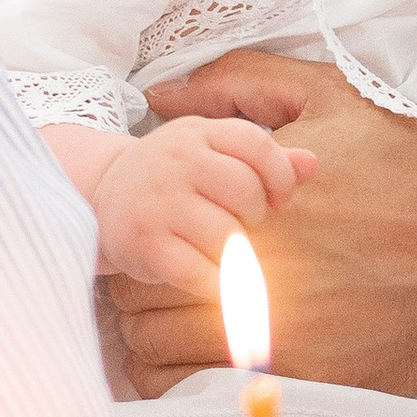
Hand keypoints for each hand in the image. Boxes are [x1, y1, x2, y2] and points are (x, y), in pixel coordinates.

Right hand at [88, 116, 316, 283]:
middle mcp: (176, 160)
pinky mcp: (145, 243)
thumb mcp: (213, 153)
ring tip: (220, 250)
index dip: (279, 177)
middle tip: (240, 225)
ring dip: (235, 254)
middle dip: (254, 217)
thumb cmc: (175, 177)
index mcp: (199, 132)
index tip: (278, 200)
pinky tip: (209, 277)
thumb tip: (313, 164)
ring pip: (226, 237)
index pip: (257, 145)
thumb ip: (265, 159)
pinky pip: (200, 272)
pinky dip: (215, 283)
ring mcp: (158, 202)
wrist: (104, 197)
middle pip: (246, 192)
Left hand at [107, 53, 416, 396]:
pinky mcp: (314, 386)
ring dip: (160, 342)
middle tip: (162, 280)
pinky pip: (214, 401)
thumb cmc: (411, 162)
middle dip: (140, 292)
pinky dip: (200, 383)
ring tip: (185, 320)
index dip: (138, 243)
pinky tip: (220, 355)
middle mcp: (253, 283)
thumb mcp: (326, 96)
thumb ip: (233, 84)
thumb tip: (158, 93)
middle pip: (136, 310)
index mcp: (245, 213)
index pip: (139, 247)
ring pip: (163, 362)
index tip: (154, 239)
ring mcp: (281, 343)